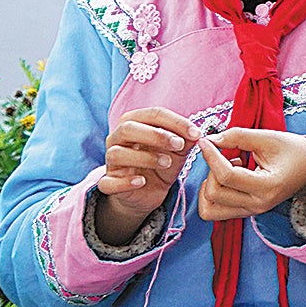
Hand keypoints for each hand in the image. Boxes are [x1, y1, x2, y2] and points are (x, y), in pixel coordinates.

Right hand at [91, 106, 200, 234]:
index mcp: (135, 124)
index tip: (196, 133)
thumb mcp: (178, 151)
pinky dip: (125, 182)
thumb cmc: (162, 163)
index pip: (152, 114)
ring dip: (144, 157)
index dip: (175, 121)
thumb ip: (187, 140)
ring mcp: (111, 162)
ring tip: (167, 163)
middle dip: (156, 135)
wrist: (149, 192)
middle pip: (128, 128)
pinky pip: (108, 182)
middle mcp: (117, 139)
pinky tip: (142, 182)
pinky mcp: (108, 184)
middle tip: (179, 145)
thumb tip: (197, 134)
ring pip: (116, 153)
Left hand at [196, 127, 305, 222]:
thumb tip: (210, 139)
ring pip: (209, 209)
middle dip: (211, 169)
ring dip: (208, 186)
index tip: (206, 141)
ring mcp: (251, 211)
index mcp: (267, 187)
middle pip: (214, 193)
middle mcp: (257, 204)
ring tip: (224, 169)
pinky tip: (226, 178)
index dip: (211, 156)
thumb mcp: (269, 138)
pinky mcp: (245, 211)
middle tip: (223, 153)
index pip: (227, 176)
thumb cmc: (294, 151)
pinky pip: (214, 211)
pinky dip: (211, 195)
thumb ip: (237, 136)